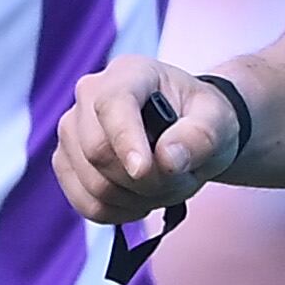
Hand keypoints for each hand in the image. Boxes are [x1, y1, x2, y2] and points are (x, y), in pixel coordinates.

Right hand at [55, 54, 239, 227]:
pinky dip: (118, 212)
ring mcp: (71, 129)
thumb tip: (167, 158)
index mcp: (129, 73)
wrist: (186, 134)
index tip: (144, 171)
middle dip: (144, 180)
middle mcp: (89, 94)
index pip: (113, 104)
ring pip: (92, 184)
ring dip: (136, 198)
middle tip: (179, 179)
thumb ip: (200, 136)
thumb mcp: (219, 122)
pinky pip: (85, 204)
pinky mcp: (66, 162)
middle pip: (98, 152)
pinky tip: (139, 198)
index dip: (125, 140)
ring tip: (163, 184)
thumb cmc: (202, 120)